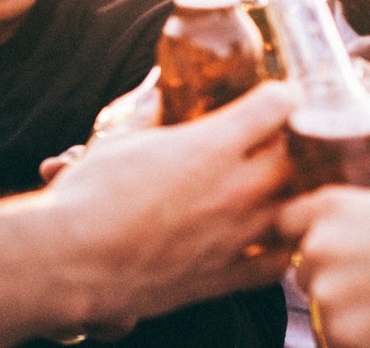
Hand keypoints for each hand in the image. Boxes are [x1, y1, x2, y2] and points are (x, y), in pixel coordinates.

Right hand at [43, 81, 298, 323]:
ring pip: (297, 207)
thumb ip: (146, 116)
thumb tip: (154, 97)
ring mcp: (235, 234)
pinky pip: (277, 263)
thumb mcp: (118, 141)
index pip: (278, 104)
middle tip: (276, 142)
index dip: (280, 95)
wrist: (72, 261)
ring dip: (290, 194)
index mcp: (211, 146)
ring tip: (275, 188)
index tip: (275, 98)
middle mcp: (235, 188)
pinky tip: (267, 238)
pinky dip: (279, 248)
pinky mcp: (225, 274)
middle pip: (297, 155)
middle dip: (291, 144)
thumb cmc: (88, 198)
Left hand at [278, 171, 369, 347]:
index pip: (287, 223)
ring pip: (322, 312)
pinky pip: (338, 343)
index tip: (334, 255)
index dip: (308, 239)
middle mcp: (318, 244)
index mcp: (331, 205)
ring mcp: (325, 290)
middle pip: (305, 273)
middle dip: (334, 283)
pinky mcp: (339, 331)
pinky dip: (366, 342)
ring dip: (350, 317)